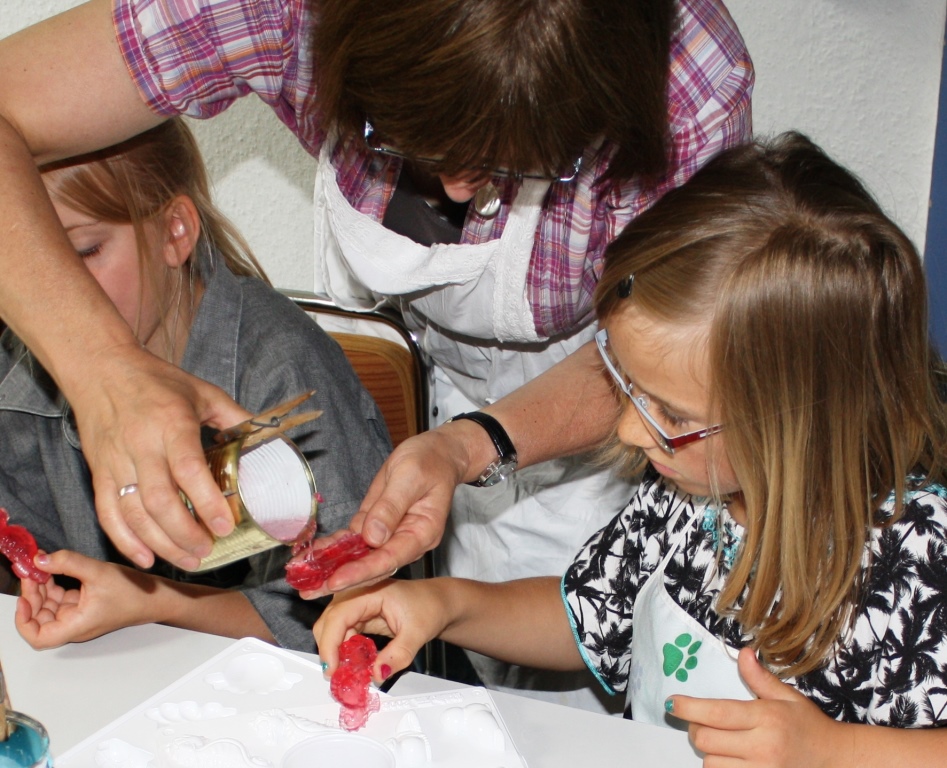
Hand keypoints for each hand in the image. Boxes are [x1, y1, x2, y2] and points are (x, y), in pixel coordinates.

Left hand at [15, 550, 158, 648]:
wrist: (156, 597)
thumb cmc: (135, 592)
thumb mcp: (98, 572)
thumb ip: (67, 563)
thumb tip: (40, 559)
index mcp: (77, 625)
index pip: (38, 637)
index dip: (23, 621)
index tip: (22, 598)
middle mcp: (75, 625)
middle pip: (41, 619)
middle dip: (32, 595)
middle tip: (31, 572)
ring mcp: (80, 617)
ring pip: (50, 608)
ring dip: (42, 589)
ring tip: (41, 567)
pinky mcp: (85, 608)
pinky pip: (62, 600)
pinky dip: (54, 586)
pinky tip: (54, 570)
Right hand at [73, 345, 249, 569]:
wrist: (100, 368)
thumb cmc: (156, 380)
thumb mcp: (203, 392)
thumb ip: (236, 417)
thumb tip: (269, 438)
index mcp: (172, 423)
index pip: (189, 470)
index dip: (208, 502)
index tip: (224, 526)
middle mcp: (141, 445)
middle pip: (161, 501)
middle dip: (185, 533)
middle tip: (207, 550)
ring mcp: (116, 461)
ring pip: (135, 513)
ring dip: (161, 543)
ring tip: (187, 559)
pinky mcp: (98, 471)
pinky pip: (107, 513)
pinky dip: (125, 541)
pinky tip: (146, 558)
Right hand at [313, 579, 447, 682]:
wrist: (437, 602)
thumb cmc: (429, 606)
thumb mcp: (417, 633)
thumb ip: (398, 655)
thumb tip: (377, 674)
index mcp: (370, 590)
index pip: (338, 616)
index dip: (330, 644)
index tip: (332, 668)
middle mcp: (357, 594)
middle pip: (328, 622)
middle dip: (329, 650)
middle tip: (340, 676)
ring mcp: (355, 604)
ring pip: (331, 630)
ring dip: (337, 653)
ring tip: (351, 672)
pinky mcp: (357, 615)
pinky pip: (342, 635)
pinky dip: (345, 651)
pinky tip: (356, 663)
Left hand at [314, 426, 472, 594]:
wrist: (435, 453)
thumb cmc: (430, 462)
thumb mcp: (410, 478)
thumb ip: (391, 507)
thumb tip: (373, 536)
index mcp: (421, 533)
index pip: (389, 559)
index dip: (361, 571)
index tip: (337, 581)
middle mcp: (404, 540)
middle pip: (371, 565)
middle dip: (341, 579)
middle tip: (310, 592)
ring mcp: (389, 534)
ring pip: (358, 556)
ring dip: (331, 567)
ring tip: (303, 579)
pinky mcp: (374, 524)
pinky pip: (352, 540)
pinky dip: (332, 547)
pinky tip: (311, 553)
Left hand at [668, 647, 850, 767]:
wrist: (837, 761)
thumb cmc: (810, 727)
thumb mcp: (788, 698)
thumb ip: (761, 678)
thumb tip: (743, 653)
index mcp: (766, 718)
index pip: (716, 712)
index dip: (689, 707)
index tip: (672, 703)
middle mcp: (763, 747)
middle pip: (706, 739)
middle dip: (696, 729)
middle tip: (702, 723)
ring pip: (711, 764)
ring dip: (710, 753)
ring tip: (723, 744)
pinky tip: (730, 760)